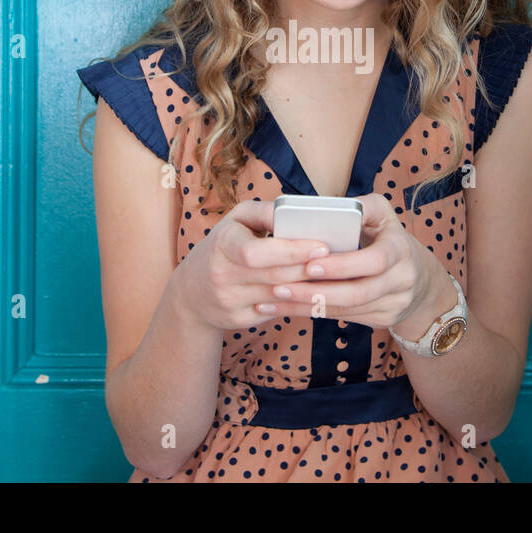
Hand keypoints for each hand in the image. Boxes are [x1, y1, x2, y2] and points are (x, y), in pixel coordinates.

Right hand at [174, 199, 331, 330]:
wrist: (191, 290)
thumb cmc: (225, 244)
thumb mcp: (236, 220)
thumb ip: (265, 212)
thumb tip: (295, 211)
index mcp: (222, 244)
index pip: (257, 252)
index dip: (291, 251)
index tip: (322, 246)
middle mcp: (221, 276)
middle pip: (274, 277)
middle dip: (308, 270)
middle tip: (339, 262)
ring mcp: (228, 302)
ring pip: (279, 297)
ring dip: (308, 288)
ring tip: (334, 277)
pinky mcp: (236, 321)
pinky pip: (274, 313)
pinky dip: (295, 303)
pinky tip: (314, 294)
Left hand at [261, 193, 453, 330]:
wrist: (420, 277)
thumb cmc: (387, 237)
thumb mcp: (382, 215)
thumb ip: (360, 207)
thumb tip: (326, 207)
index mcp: (400, 248)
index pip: (375, 261)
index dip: (342, 265)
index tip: (309, 265)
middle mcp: (403, 279)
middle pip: (358, 293)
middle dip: (316, 292)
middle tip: (279, 287)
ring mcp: (395, 304)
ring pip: (347, 311)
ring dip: (307, 306)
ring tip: (273, 300)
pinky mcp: (384, 320)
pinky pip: (345, 318)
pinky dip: (314, 314)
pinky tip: (287, 309)